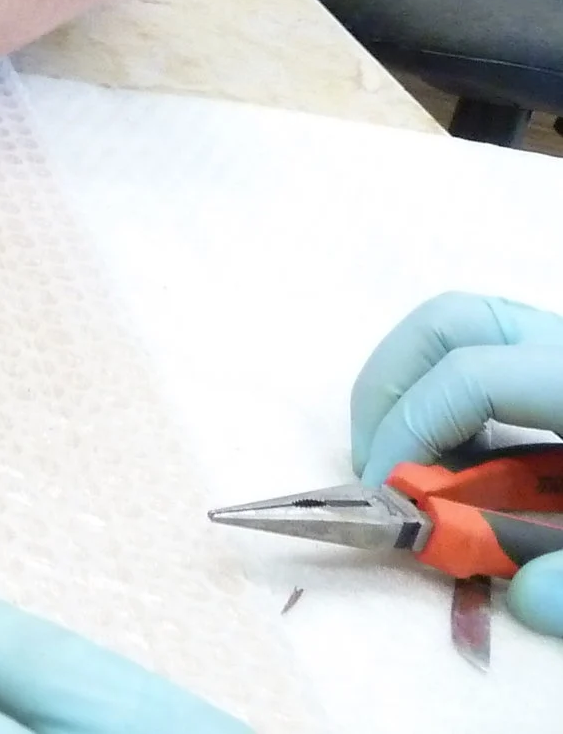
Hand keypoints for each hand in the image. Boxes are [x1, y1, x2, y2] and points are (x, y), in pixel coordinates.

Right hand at [348, 290, 562, 633]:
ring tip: (414, 469)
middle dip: (389, 386)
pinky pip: (482, 356)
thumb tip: (524, 599)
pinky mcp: (555, 365)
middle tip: (376, 463)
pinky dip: (450, 403)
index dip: (413, 431)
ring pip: (458, 331)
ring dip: (412, 392)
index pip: (469, 373)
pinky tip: (463, 467)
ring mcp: (558, 347)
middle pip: (448, 322)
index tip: (392, 498)